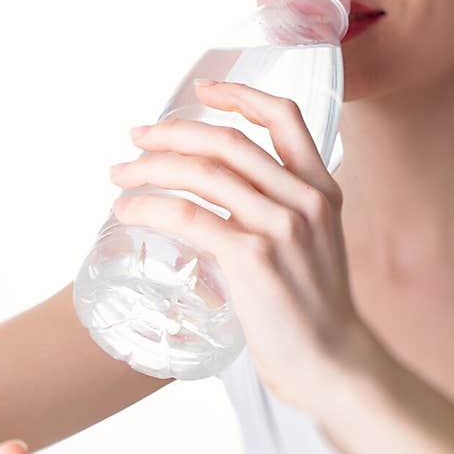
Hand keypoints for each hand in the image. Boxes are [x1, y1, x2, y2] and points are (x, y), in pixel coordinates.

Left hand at [108, 80, 374, 415]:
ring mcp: (280, 227)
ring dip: (149, 169)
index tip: (202, 90)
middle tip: (135, 138)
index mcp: (323, 189)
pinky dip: (149, 208)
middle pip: (227, 140)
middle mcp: (304, 199)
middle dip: (172, 132)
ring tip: (119, 178)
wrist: (334, 364)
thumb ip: (280, 216)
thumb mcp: (313, 247)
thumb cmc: (316, 314)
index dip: (239, 94)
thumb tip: (220, 206)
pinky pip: (187, 216)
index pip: (284, 117)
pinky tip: (128, 212)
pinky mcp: (253, 258)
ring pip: (201, 173)